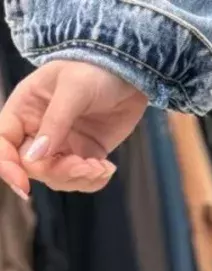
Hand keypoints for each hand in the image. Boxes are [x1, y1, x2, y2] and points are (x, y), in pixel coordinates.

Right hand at [0, 60, 147, 197]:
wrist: (127, 73)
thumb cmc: (93, 70)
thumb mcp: (72, 89)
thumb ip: (55, 122)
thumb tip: (35, 157)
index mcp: (24, 110)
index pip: (4, 143)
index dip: (8, 167)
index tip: (25, 188)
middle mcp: (37, 130)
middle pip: (33, 167)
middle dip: (60, 172)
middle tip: (87, 166)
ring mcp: (61, 145)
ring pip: (57, 178)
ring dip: (79, 179)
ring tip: (102, 166)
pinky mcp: (83, 155)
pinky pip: (81, 180)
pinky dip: (93, 180)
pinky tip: (107, 168)